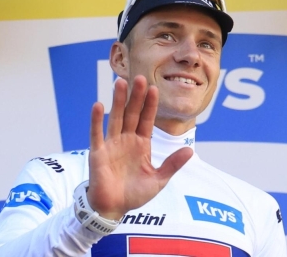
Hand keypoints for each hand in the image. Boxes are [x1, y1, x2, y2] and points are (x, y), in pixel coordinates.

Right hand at [86, 75, 192, 220]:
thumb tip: (190, 150)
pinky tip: (98, 105)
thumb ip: (172, 165)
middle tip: (140, 78)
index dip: (150, 105)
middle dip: (136, 97)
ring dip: (117, 101)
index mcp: (141, 144)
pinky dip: (96, 120)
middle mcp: (126, 140)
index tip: (155, 88)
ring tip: (120, 83)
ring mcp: (111, 145)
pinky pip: (96, 134)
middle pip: (132, 114)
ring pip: (115, 118)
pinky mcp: (98, 153)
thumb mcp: (158, 180)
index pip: (147, 120)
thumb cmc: (134, 194)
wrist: (113, 209)